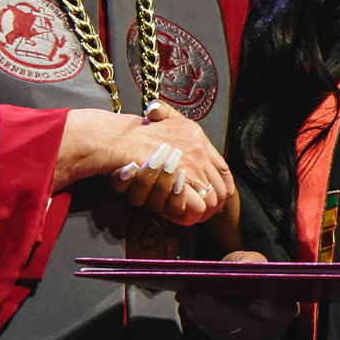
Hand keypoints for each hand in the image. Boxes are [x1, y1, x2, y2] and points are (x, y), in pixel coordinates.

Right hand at [54, 103, 231, 226]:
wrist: (115, 138)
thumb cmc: (130, 136)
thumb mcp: (159, 124)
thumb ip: (173, 134)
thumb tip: (186, 155)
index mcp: (196, 136)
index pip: (224, 170)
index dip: (221, 191)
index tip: (210, 203)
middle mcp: (199, 149)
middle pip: (220, 189)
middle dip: (208, 208)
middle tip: (190, 215)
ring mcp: (191, 163)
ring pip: (210, 200)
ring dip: (195, 212)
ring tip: (178, 215)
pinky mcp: (180, 179)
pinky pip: (195, 205)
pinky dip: (185, 213)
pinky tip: (170, 214)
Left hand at [177, 251, 297, 339]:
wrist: (245, 284)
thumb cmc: (252, 271)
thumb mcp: (254, 259)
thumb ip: (252, 262)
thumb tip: (248, 267)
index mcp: (284, 307)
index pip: (280, 312)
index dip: (269, 308)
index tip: (255, 301)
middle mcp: (268, 328)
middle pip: (244, 323)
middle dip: (219, 309)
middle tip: (200, 296)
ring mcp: (249, 338)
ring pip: (226, 331)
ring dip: (204, 314)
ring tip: (188, 297)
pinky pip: (214, 333)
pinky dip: (200, 319)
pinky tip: (189, 305)